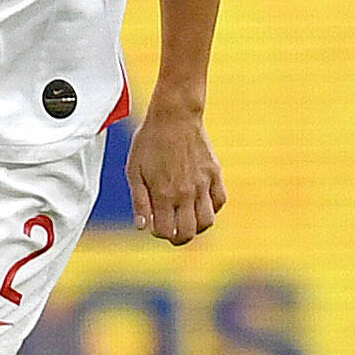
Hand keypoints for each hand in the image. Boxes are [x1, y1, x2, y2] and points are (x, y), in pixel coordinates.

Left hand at [127, 106, 224, 244]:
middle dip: (178, 238)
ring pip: (207, 221)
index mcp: (163, 194)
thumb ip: (139, 201)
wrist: (174, 116)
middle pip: (188, 232)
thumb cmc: (149, 142)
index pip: (165, 231)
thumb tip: (142, 227)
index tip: (154, 226)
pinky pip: (220, 201)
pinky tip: (200, 203)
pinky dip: (212, 209)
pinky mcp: (215, 173)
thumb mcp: (134, 171)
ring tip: (186, 219)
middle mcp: (185, 193)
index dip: (158, 234)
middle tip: (172, 232)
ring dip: (197, 227)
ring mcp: (203, 184)